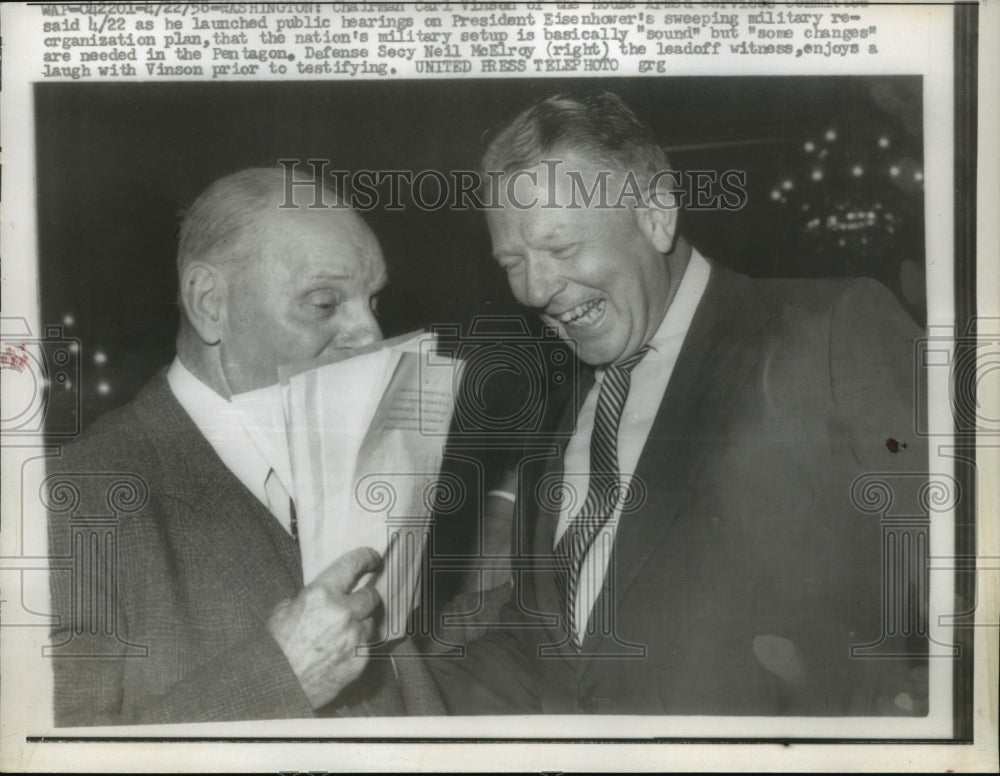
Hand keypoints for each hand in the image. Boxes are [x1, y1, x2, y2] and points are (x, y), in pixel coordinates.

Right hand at [267, 546, 381, 708]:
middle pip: (371, 595)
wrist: (277, 686)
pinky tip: (342, 651)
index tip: (373, 557)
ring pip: (370, 621)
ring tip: (344, 632)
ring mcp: (354, 636)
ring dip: (361, 623)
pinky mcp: (360, 659)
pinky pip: (366, 645)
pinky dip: (358, 645)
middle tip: (358, 600)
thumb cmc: (275, 648)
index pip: (353, 565)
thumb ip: (308, 598)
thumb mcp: (283, 610)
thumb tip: (323, 596)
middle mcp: (343, 611)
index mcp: (321, 594)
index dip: (367, 558)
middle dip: (365, 596)